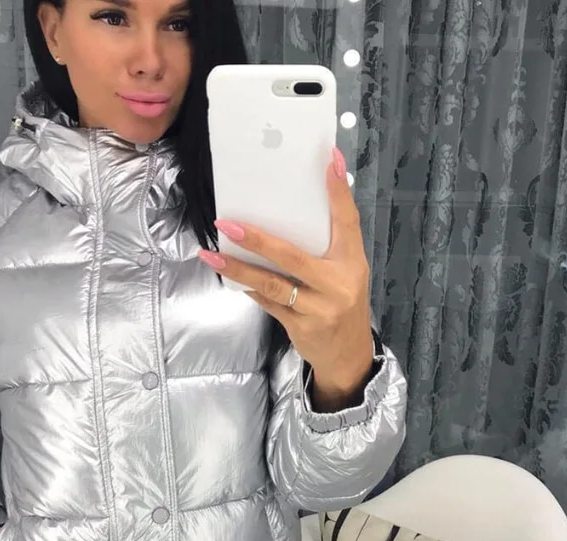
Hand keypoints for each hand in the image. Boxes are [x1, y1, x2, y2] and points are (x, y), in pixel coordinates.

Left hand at [198, 147, 374, 411]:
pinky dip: (250, 289)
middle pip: (292, 256)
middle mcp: (338, 284)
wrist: (348, 356)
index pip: (347, 221)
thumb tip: (292, 213)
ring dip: (239, 269)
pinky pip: (268, 304)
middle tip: (227, 224)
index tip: (329, 159)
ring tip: (213, 256)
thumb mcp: (346, 273)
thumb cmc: (343, 305)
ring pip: (272, 284)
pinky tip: (232, 278)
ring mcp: (319, 308)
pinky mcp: (301, 327)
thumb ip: (328, 247)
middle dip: (257, 239)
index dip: (338, 191)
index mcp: (353, 263)